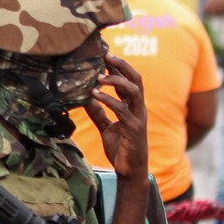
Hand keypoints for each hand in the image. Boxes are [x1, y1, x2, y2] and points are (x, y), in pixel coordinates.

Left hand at [86, 54, 149, 182]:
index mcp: (132, 105)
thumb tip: (85, 97)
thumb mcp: (106, 126)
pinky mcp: (134, 128)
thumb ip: (98, 112)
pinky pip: (122, 110)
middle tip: (106, 55)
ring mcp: (138, 117)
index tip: (104, 53)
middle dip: (122, 65)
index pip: (127, 80)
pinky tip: (94, 95)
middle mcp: (138, 107)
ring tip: (98, 76)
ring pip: (132, 90)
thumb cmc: (121, 147)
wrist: (129, 170)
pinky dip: (108, 100)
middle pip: (135, 79)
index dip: (117, 67)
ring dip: (115, 80)